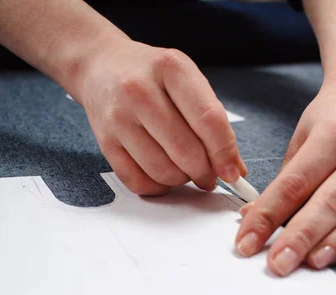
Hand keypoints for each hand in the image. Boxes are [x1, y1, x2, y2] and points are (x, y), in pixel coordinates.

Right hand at [75, 37, 246, 194]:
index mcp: (171, 67)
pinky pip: (137, 181)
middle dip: (204, 173)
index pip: (208, 119)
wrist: (101, 66)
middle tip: (209, 176)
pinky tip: (162, 174)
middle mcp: (140, 90)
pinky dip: (157, 187)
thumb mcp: (186, 81)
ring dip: (181, 180)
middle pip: (185, 150)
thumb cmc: (151, 75)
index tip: (233, 172)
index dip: (224, 153)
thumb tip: (234, 168)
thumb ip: (212, 121)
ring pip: (162, 170)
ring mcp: (119, 117)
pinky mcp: (105, 141)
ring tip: (184, 170)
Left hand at [236, 73, 335, 275]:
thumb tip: (253, 219)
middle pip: (331, 203)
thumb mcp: (300, 138)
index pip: (295, 183)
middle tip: (278, 264)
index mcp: (334, 135)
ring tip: (311, 264)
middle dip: (301, 238)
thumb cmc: (331, 117)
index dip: (268, 216)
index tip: (247, 241)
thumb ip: (283, 181)